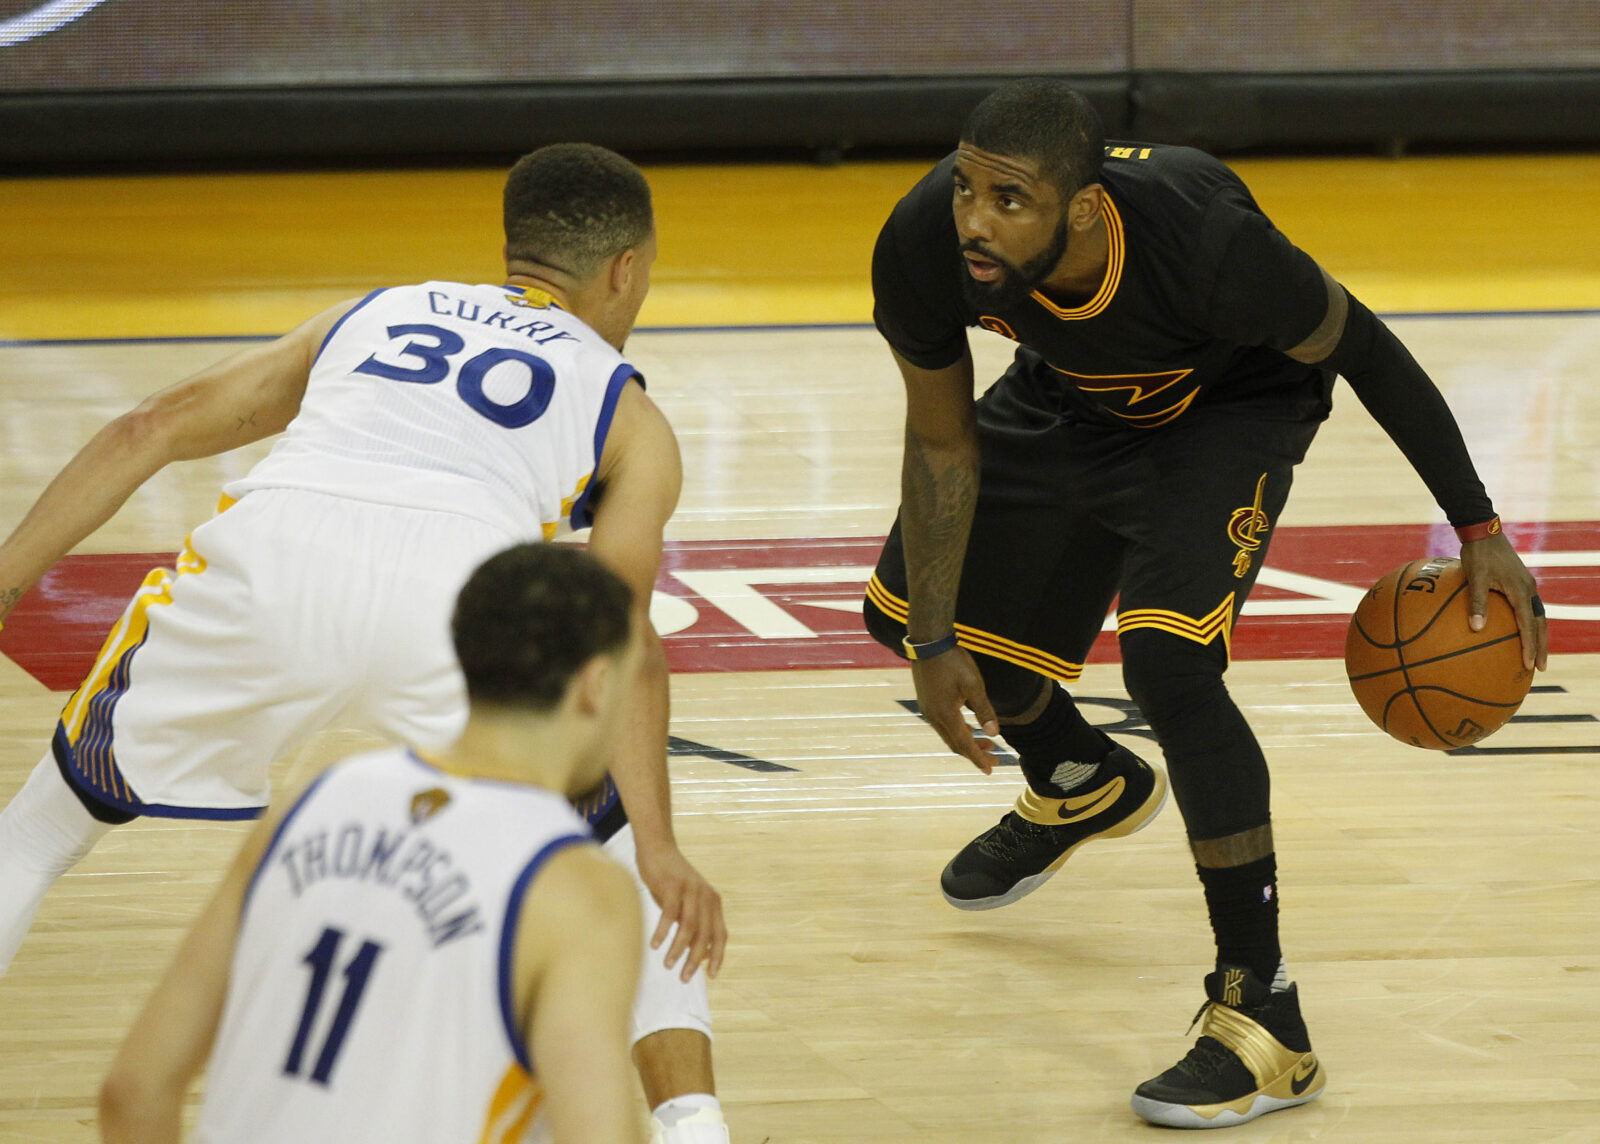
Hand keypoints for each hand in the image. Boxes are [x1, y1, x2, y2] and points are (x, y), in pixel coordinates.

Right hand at [635, 842, 726, 981]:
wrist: (657, 848)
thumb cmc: (670, 881)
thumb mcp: (687, 903)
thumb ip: (695, 925)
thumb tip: (700, 955)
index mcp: (713, 902)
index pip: (720, 934)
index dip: (718, 956)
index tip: (712, 975)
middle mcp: (705, 896)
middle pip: (704, 935)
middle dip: (695, 959)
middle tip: (684, 978)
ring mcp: (690, 890)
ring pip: (688, 927)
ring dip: (678, 949)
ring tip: (668, 965)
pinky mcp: (672, 885)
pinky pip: (669, 914)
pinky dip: (662, 931)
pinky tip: (654, 945)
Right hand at [911, 646, 1000, 771]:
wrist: (928, 643)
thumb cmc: (953, 661)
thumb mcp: (973, 685)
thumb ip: (984, 710)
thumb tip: (994, 734)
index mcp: (946, 714)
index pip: (964, 744)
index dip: (978, 759)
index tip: (990, 770)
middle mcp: (934, 717)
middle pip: (955, 744)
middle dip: (975, 754)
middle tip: (994, 759)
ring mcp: (928, 710)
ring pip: (949, 735)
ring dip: (967, 742)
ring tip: (987, 744)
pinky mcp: (927, 703)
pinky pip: (943, 725)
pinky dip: (958, 732)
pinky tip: (968, 727)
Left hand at [1460, 531, 1547, 670]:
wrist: (1483, 532)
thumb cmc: (1476, 554)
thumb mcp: (1474, 578)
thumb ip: (1476, 602)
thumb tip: (1476, 628)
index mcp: (1520, 591)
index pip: (1528, 625)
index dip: (1529, 646)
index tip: (1528, 664)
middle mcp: (1529, 590)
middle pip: (1540, 624)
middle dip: (1541, 646)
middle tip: (1540, 667)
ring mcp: (1527, 586)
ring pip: (1537, 616)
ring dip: (1538, 636)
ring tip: (1535, 654)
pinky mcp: (1521, 583)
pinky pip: (1529, 607)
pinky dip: (1530, 623)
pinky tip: (1520, 631)